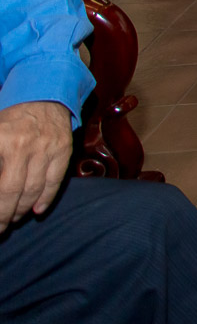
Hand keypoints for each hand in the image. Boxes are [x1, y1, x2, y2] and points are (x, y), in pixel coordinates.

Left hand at [0, 101, 71, 225]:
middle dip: (4, 215)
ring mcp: (47, 148)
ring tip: (13, 219)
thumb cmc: (10, 118)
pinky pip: (55, 180)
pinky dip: (46, 199)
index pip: (0, 186)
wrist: (43, 95)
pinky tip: (37, 210)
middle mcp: (24, 146)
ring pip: (34, 189)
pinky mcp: (63, 149)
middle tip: (0, 228)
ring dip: (22, 210)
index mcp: (2, 141)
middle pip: (13, 192)